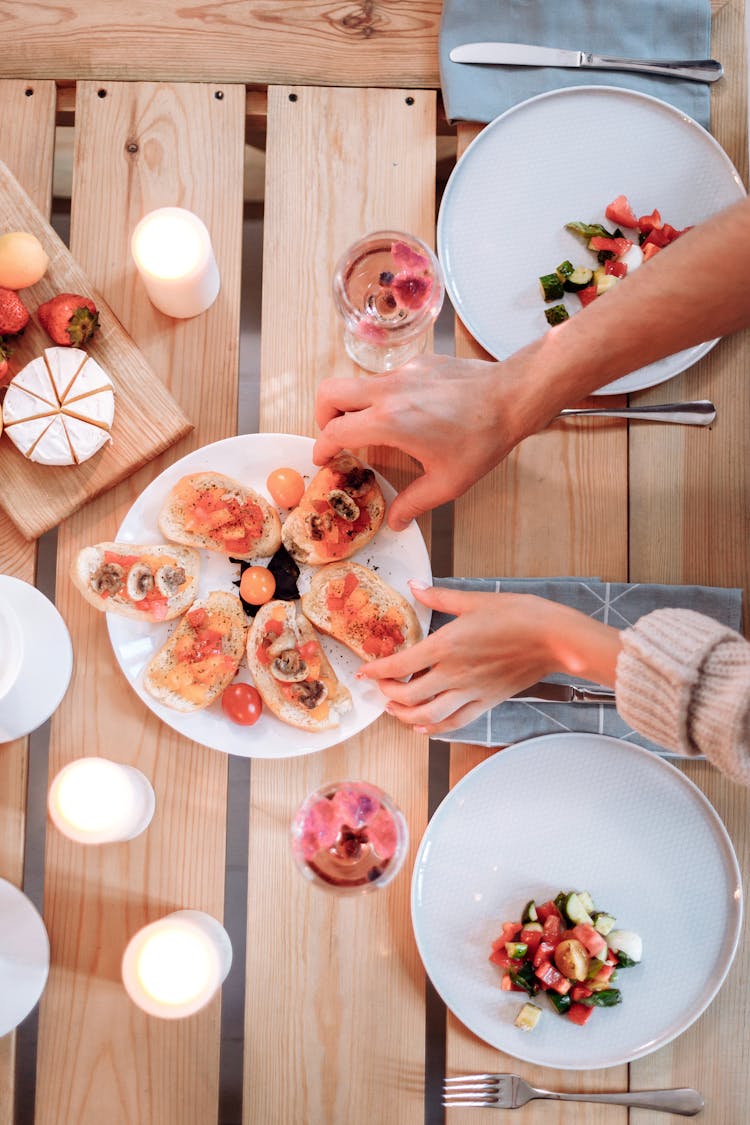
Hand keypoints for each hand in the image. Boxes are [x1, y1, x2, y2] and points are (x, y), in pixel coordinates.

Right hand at [314, 354, 533, 530]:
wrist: (511, 396)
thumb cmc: (482, 438)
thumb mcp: (447, 482)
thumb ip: (414, 503)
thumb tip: (395, 521)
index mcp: (389, 422)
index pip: (335, 430)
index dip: (322, 447)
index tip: (323, 459)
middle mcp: (388, 391)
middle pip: (330, 393)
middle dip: (323, 416)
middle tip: (336, 437)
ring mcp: (402, 372)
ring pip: (356, 383)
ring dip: (352, 406)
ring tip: (370, 430)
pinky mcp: (417, 362)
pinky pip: (385, 378)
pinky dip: (382, 396)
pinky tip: (408, 414)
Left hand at [357, 585, 621, 735]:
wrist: (555, 639)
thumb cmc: (520, 615)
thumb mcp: (475, 600)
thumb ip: (440, 596)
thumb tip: (415, 586)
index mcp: (446, 646)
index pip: (399, 666)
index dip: (376, 672)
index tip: (363, 673)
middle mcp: (453, 674)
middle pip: (408, 696)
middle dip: (388, 694)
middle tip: (380, 688)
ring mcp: (470, 692)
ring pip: (428, 716)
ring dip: (405, 716)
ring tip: (396, 708)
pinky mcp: (486, 702)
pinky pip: (454, 722)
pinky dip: (434, 728)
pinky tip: (424, 727)